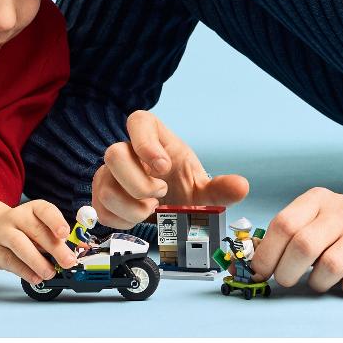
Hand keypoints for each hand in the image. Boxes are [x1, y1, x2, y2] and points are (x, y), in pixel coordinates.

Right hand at [0, 200, 76, 284]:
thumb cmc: (21, 228)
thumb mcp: (38, 225)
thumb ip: (54, 237)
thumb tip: (71, 254)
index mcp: (33, 209)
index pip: (45, 211)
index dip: (56, 221)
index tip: (65, 234)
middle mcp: (17, 217)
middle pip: (36, 230)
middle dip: (54, 248)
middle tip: (68, 261)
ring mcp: (3, 233)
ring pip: (20, 245)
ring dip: (37, 261)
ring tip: (50, 272)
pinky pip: (10, 261)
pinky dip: (25, 271)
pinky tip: (36, 278)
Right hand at [92, 110, 248, 228]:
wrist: (166, 205)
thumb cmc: (181, 185)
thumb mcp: (202, 188)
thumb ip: (220, 188)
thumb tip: (241, 186)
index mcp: (152, 136)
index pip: (138, 121)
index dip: (146, 143)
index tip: (163, 167)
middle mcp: (127, 150)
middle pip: (113, 155)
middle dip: (139, 184)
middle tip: (161, 194)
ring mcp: (109, 173)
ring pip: (105, 187)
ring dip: (133, 207)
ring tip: (153, 208)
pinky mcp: (101, 196)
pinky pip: (102, 210)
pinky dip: (124, 220)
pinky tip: (140, 216)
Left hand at [249, 187, 342, 296]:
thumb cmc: (341, 226)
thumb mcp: (313, 217)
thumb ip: (286, 232)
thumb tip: (253, 259)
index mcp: (317, 200)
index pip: (284, 224)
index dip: (267, 252)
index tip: (259, 270)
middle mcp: (341, 212)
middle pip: (304, 245)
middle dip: (286, 271)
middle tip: (285, 280)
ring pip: (330, 265)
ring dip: (318, 282)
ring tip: (319, 280)